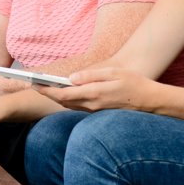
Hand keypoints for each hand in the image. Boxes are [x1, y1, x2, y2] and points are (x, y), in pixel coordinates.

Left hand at [37, 66, 158, 111]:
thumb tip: (71, 78)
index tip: (35, 85)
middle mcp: (92, 105)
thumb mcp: (112, 73)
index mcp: (94, 94)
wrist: (150, 101)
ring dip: (56, 97)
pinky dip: (68, 100)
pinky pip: (78, 106)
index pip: (64, 95)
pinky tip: (63, 92)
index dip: (47, 91)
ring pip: (70, 105)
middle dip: (48, 93)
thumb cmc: (133, 83)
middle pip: (64, 101)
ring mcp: (95, 110)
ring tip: (44, 87)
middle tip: (34, 84)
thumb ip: (90, 75)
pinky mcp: (98, 111)